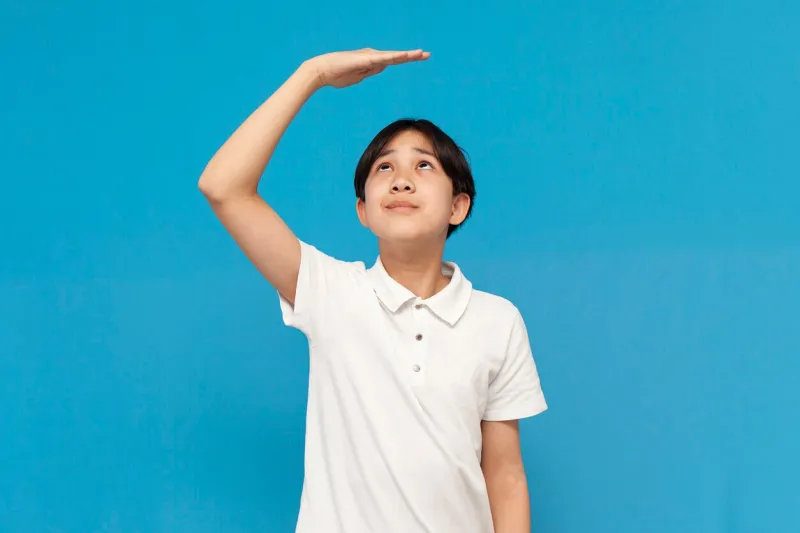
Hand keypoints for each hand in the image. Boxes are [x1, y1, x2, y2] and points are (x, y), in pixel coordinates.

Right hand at [306, 48, 429, 88]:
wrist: (322, 71)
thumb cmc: (336, 75)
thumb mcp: (356, 77)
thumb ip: (368, 72)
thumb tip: (379, 68)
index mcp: (371, 62)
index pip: (392, 60)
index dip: (405, 58)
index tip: (417, 57)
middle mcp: (372, 57)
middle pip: (396, 56)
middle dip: (411, 56)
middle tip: (427, 54)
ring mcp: (369, 57)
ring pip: (393, 56)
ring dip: (407, 55)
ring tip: (421, 54)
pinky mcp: (366, 59)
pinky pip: (384, 58)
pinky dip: (396, 56)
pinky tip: (406, 55)